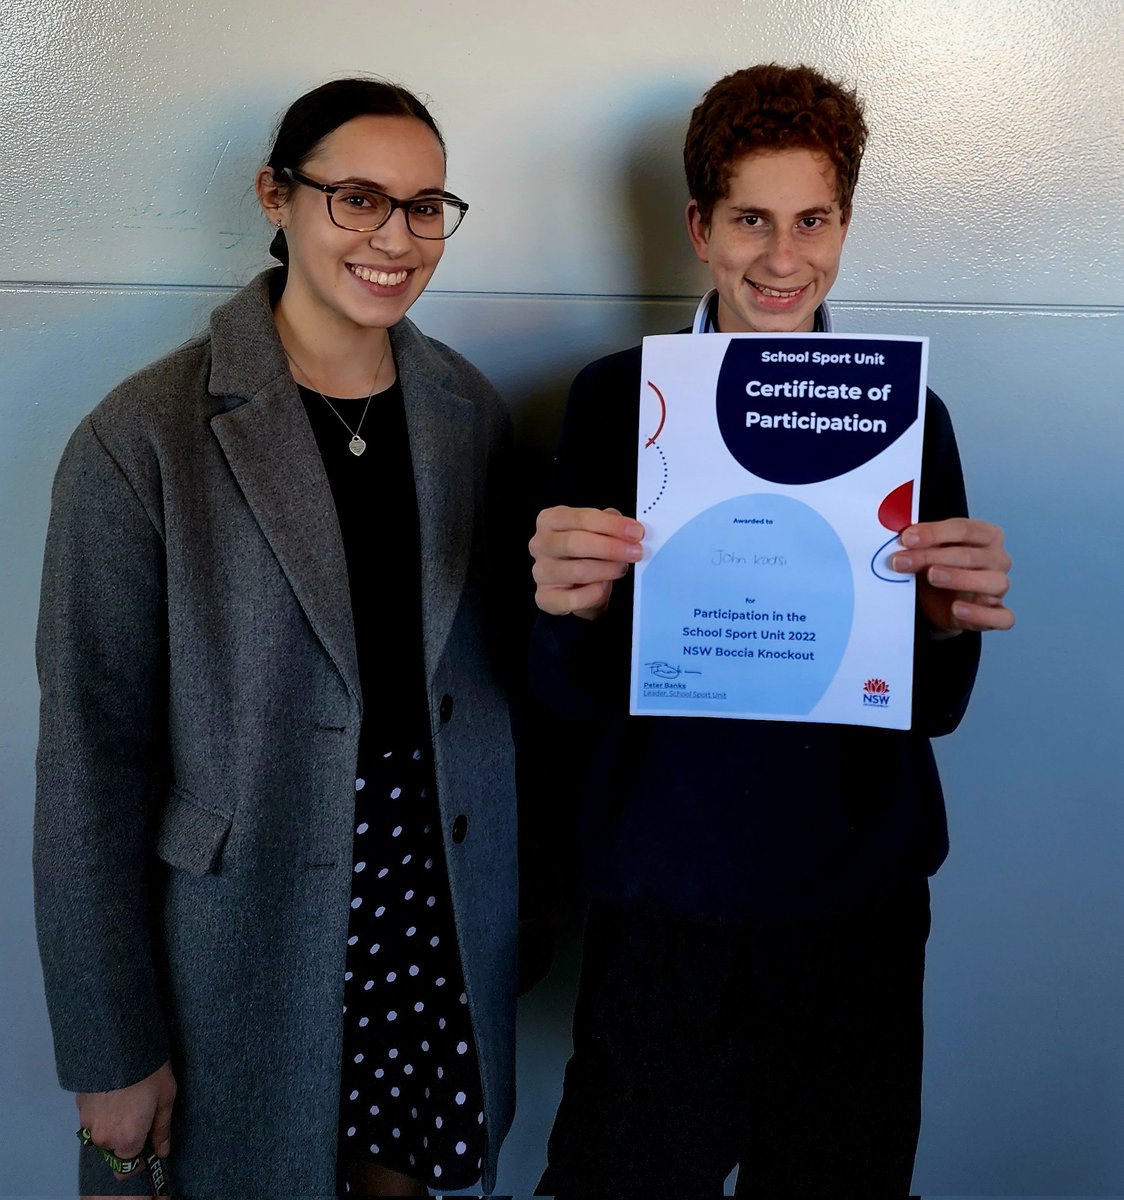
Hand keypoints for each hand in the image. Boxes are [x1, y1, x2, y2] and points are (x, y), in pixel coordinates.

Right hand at [77, 1060, 175, 1179]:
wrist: (118, 1044)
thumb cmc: (148, 1071)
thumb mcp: (165, 1097)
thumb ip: (162, 1129)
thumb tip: (162, 1151)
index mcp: (127, 1139)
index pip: (127, 1168)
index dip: (138, 1159)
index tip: (147, 1143)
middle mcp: (104, 1137)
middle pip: (114, 1149)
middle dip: (126, 1138)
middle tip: (140, 1112)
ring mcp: (88, 1122)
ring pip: (101, 1133)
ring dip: (112, 1123)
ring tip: (128, 1098)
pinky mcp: (79, 1106)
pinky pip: (91, 1117)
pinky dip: (102, 1110)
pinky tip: (114, 1091)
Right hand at [529, 506, 643, 619]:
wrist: (578, 587)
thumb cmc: (587, 552)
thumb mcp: (598, 530)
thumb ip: (611, 523)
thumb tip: (629, 527)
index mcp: (550, 520)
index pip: (581, 518)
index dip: (612, 525)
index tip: (636, 532)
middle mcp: (540, 544)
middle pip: (575, 543)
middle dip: (611, 548)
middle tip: (635, 552)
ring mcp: (540, 572)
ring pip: (577, 571)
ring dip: (606, 570)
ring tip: (621, 568)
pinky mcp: (545, 598)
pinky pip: (573, 598)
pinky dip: (594, 593)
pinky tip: (604, 586)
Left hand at [891, 518, 1013, 633]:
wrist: (937, 601)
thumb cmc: (938, 568)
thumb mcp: (927, 551)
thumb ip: (920, 542)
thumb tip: (903, 537)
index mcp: (987, 535)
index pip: (964, 529)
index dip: (934, 533)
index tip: (907, 538)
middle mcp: (998, 559)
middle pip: (971, 555)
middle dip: (932, 557)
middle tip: (903, 561)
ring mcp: (999, 586)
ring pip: (993, 582)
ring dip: (960, 579)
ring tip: (932, 577)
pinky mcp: (997, 613)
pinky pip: (1000, 616)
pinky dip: (979, 614)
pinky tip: (957, 609)